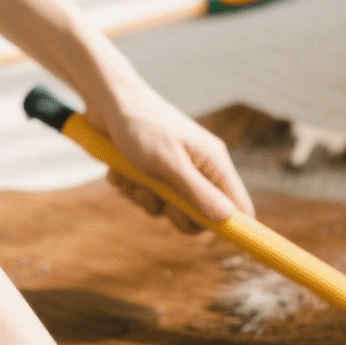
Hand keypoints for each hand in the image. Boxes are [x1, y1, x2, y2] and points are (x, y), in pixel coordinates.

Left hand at [83, 79, 252, 234]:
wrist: (107, 101)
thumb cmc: (142, 127)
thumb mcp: (169, 164)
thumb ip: (197, 193)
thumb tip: (227, 219)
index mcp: (213, 162)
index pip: (238, 205)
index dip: (231, 226)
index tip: (216, 242)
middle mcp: (198, 167)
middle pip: (199, 214)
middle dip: (174, 213)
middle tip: (159, 202)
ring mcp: (175, 169)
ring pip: (167, 206)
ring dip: (145, 198)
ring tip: (132, 179)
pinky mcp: (152, 169)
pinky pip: (146, 195)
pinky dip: (131, 187)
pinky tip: (120, 171)